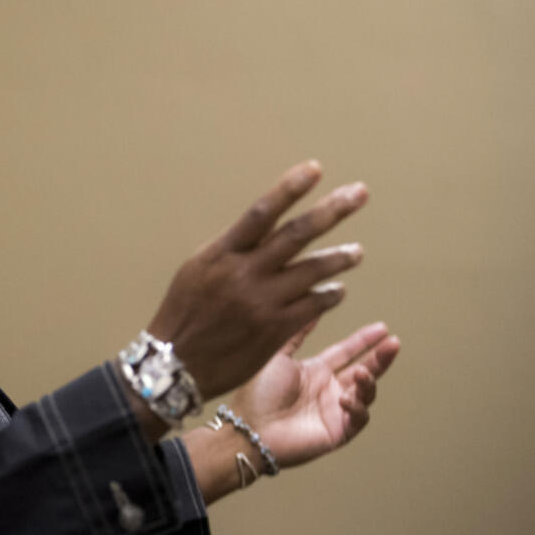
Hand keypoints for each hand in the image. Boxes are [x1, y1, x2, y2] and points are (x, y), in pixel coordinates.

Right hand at [147, 160, 367, 399]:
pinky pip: (313, 306)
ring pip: (313, 270)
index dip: (289, 188)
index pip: (261, 212)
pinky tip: (337, 291)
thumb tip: (265, 230)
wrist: (175, 364)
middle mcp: (244, 273)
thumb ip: (232, 251)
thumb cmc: (183, 314)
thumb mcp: (196, 271)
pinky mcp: (274, 330)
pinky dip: (329, 295)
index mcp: (221, 254)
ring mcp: (262, 302)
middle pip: (297, 234)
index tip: (314, 169)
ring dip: (340, 258)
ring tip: (357, 252)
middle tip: (359, 194)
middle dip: (332, 211)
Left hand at [230, 319, 399, 468]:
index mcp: (315, 372)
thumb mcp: (277, 355)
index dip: (364, 341)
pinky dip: (358, 408)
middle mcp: (327, 390)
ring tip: (363, 372)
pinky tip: (345, 399)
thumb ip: (296, 332)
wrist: (248, 428)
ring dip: (369, 382)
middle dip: (380, 358)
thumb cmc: (256, 394)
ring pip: (365, 394)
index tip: (381, 327)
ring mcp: (333, 411)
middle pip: (364, 371)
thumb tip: (309, 303)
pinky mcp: (336, 432)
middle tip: (393, 343)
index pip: (346, 353)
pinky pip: (358, 419)